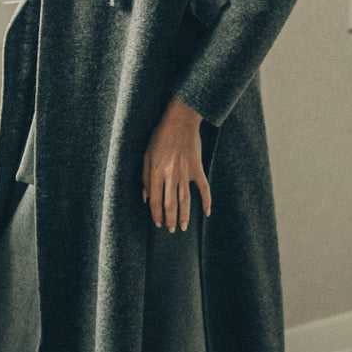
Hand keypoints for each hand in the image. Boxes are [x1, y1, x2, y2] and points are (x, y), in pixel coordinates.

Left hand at [142, 97, 211, 232]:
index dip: (156, 214)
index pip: (155, 200)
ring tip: (183, 227)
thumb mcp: (146, 155)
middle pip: (170, 204)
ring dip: (184, 216)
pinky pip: (204, 188)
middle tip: (170, 230)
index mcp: (156, 172)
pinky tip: (207, 213)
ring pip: (185, 200)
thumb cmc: (160, 136)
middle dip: (170, 220)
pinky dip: (207, 201)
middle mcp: (171, 175)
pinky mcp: (197, 168)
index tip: (157, 223)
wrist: (180, 121)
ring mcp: (186, 173)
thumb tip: (146, 197)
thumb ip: (145, 177)